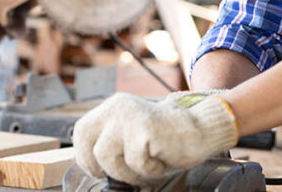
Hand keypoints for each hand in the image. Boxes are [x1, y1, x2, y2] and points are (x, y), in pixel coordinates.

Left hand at [72, 91, 237, 182]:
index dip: (84, 156)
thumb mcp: (131, 135)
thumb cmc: (167, 139)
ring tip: (146, 165)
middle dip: (100, 167)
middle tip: (121, 174)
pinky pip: (135, 162)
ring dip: (126, 171)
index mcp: (113, 107)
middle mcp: (118, 107)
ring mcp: (129, 117)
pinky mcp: (144, 129)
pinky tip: (161, 159)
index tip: (98, 170)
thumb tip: (92, 167)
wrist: (200, 129)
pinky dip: (149, 170)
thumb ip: (111, 141)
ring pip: (106, 157)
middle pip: (89, 145)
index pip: (81, 131)